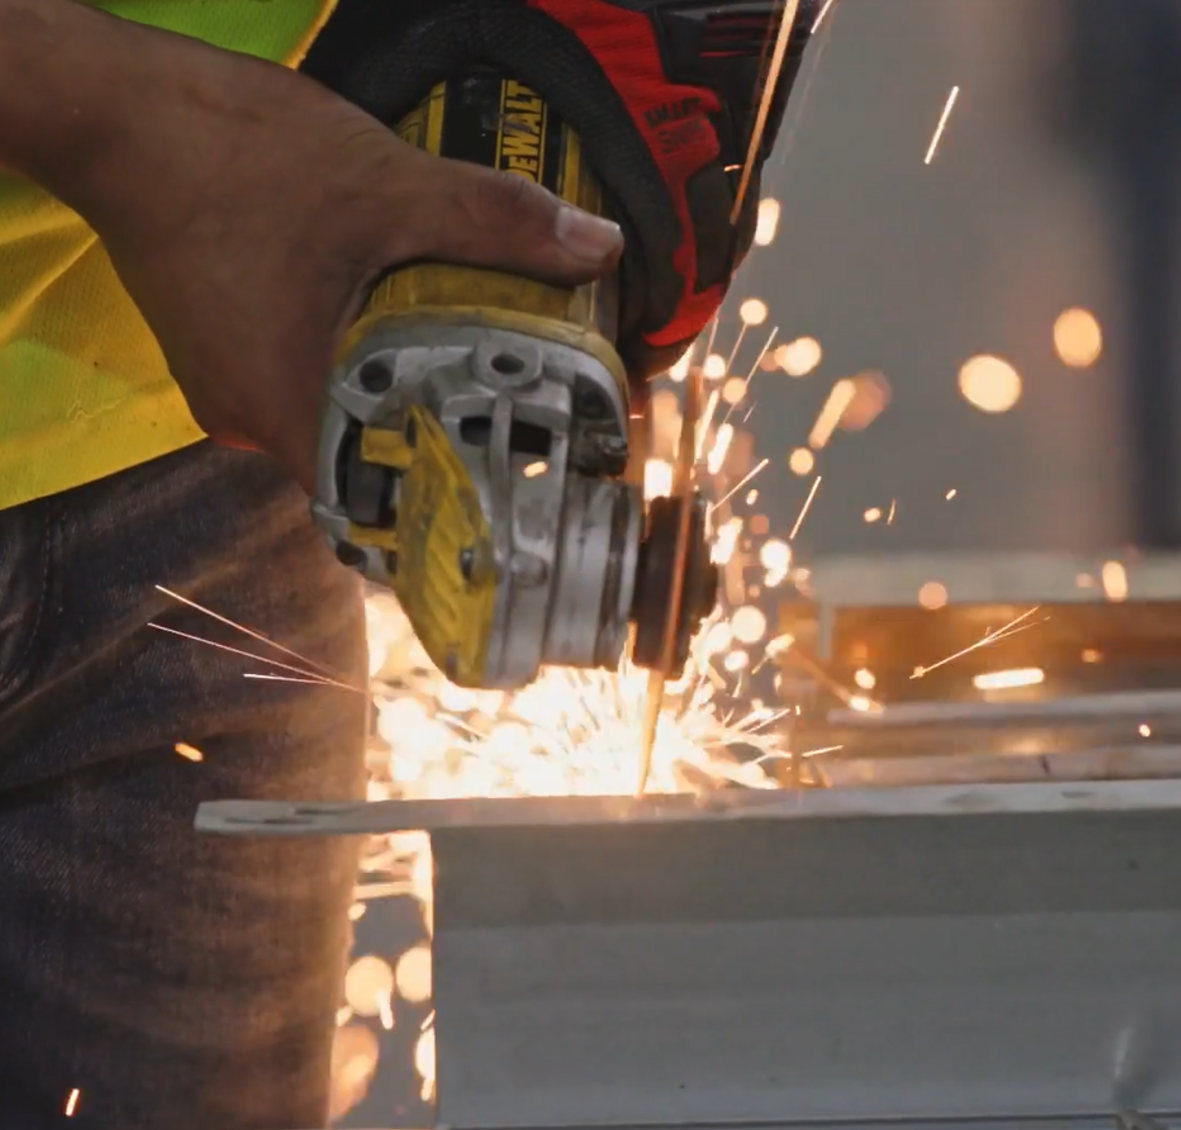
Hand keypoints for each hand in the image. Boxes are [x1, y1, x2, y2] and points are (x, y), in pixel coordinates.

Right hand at [2, 1, 622, 491]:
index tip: (523, 489)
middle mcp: (252, 419)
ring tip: (486, 370)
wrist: (118, 110)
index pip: (384, 505)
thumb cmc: (234, 157)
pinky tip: (411, 324)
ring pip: (343, 413)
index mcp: (285, 410)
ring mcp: (233, 382)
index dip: (458, 503)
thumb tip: (600, 250)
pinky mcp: (228, 344)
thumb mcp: (388, 187)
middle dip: (450, 438)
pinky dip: (364, 358)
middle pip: (371, 460)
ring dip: (408, 392)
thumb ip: (494, 223)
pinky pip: (311, 374)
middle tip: (527, 419)